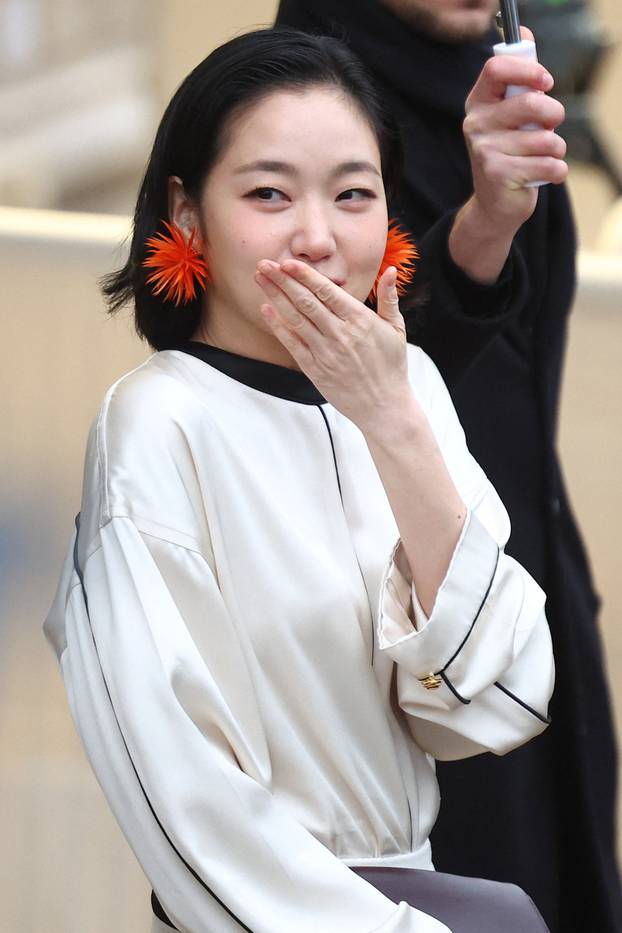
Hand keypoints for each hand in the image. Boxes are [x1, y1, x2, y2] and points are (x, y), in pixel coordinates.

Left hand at [255, 259, 410, 434]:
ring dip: (275, 297)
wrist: (384, 406)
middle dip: (282, 280)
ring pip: (295, 319)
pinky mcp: (315, 369)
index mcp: (360, 320)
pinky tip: (266, 309)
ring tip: (260, 279)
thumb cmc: (391, 366)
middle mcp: (340, 334)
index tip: (287, 262)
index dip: (304, 275)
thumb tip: (390, 270)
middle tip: (264, 263)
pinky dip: (278, 326)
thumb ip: (389, 297)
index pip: (326, 291)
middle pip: (305, 301)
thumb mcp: (396, 329)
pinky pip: (292, 344)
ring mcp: (325, 353)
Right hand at [463, 27, 567, 233]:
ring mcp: (485, 151)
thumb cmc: (509, 152)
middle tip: (551, 125)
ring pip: (546, 138)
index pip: (497, 68)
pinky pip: (549, 164)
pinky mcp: (499, 175)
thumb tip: (524, 32)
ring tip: (544, 156)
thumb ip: (518, 78)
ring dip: (556, 148)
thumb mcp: (509, 114)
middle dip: (554, 114)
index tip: (546, 82)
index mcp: (478, 103)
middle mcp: (475, 125)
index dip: (528, 70)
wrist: (495, 204)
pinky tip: (544, 175)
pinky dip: (557, 171)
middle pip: (531, 103)